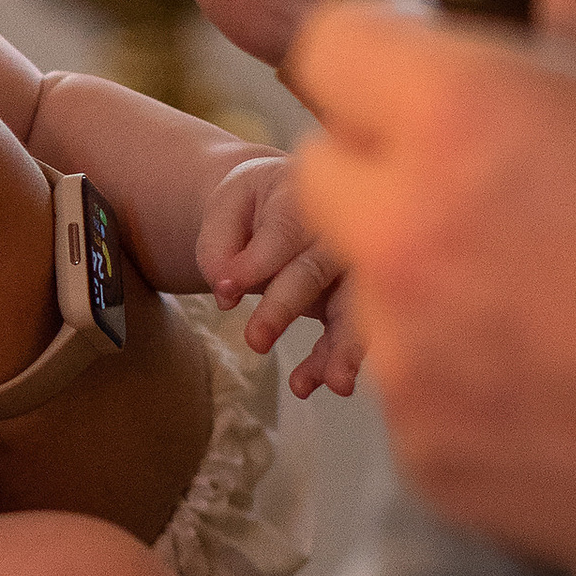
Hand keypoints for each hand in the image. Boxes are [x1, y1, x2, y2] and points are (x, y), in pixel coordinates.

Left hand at [199, 152, 361, 397]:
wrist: (281, 206)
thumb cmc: (252, 207)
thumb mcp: (225, 210)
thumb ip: (218, 244)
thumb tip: (226, 288)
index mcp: (304, 192)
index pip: (285, 228)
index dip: (258, 260)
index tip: (226, 288)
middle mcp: (339, 227)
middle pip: (318, 266)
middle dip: (287, 306)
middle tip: (255, 341)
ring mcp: (354, 264)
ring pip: (355, 304)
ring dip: (345, 346)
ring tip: (334, 383)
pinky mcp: (356, 298)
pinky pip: (352, 330)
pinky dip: (336, 359)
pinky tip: (317, 384)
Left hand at [290, 0, 575, 575]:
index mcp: (462, 117)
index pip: (333, 46)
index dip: (384, 51)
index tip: (435, 68)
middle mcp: (407, 232)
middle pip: (326, 171)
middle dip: (388, 166)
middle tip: (495, 183)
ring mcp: (410, 353)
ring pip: (371, 288)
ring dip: (429, 280)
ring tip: (558, 293)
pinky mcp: (430, 453)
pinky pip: (417, 390)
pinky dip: (469, 380)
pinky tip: (569, 376)